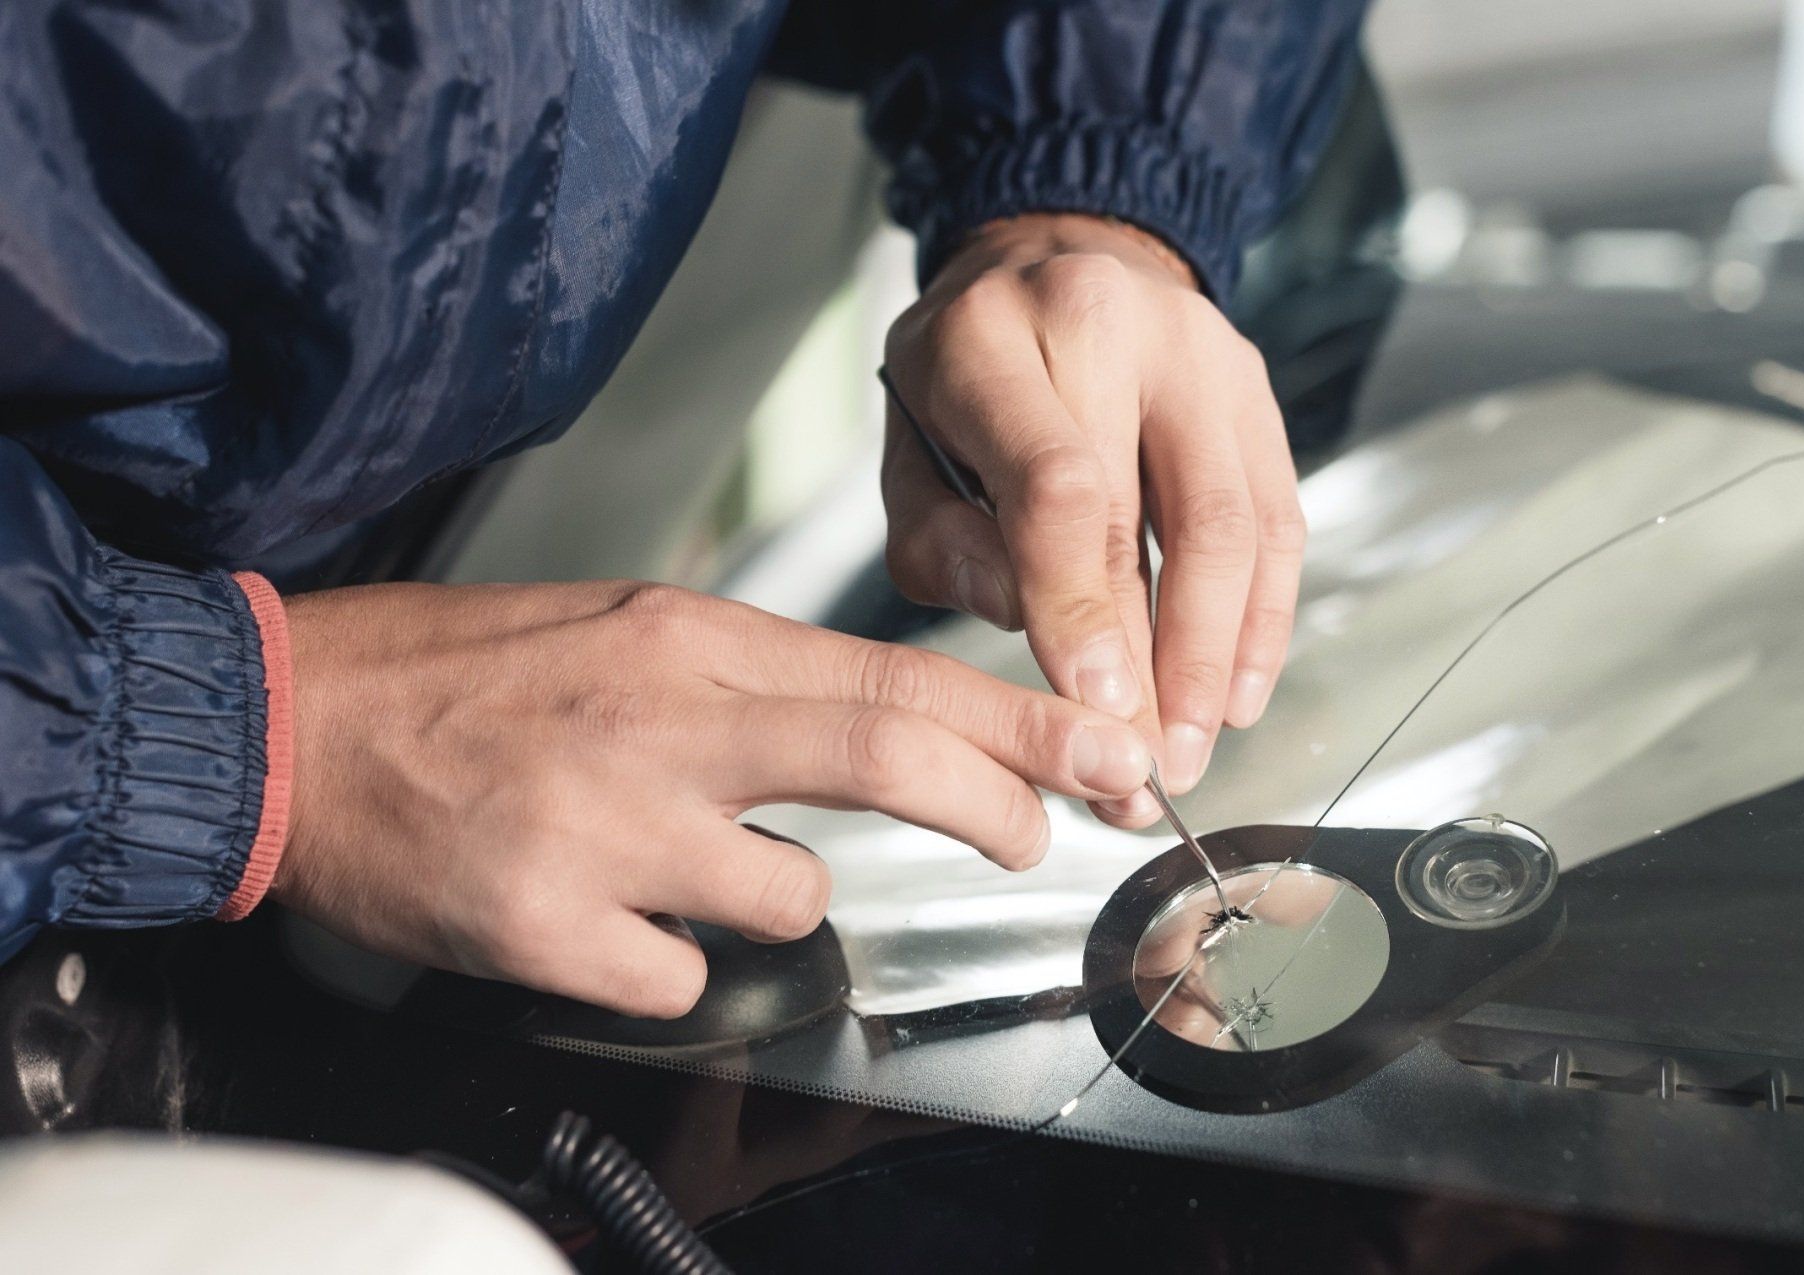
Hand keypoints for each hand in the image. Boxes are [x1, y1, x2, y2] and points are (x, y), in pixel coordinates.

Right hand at [275, 581, 1150, 1016]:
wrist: (295, 724)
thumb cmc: (465, 678)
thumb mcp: (625, 632)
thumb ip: (752, 682)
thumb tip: (879, 733)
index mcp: (690, 644)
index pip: (899, 677)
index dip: (1023, 722)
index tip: (1106, 753)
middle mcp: (666, 723)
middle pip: (890, 757)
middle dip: (996, 804)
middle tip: (1032, 836)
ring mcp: (610, 827)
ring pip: (790, 900)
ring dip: (767, 900)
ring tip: (674, 864)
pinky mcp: (550, 924)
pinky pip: (680, 979)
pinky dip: (662, 964)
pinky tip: (599, 920)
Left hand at [880, 212, 1304, 820]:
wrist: (1049, 260)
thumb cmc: (966, 382)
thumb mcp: (907, 448)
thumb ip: (938, 541)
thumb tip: (1022, 622)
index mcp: (995, 339)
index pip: (1059, 486)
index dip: (1081, 608)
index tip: (1094, 708)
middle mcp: (1110, 326)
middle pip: (1159, 516)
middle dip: (1157, 664)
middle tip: (1143, 770)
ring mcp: (1199, 353)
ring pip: (1235, 521)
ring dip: (1218, 654)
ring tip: (1190, 746)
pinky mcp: (1253, 389)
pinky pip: (1276, 516)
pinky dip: (1262, 617)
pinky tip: (1236, 691)